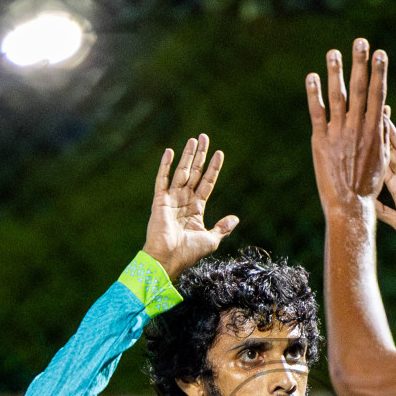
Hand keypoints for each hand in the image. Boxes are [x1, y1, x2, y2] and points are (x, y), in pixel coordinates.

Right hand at [142, 135, 238, 282]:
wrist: (168, 259)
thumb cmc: (188, 253)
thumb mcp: (211, 240)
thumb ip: (222, 228)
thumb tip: (235, 219)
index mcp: (196, 209)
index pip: (206, 183)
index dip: (213, 168)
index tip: (219, 153)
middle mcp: (184, 201)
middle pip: (194, 173)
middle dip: (200, 155)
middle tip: (204, 137)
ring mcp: (171, 200)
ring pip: (181, 172)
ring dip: (187, 156)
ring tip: (193, 139)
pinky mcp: (160, 201)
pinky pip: (162, 180)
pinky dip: (165, 166)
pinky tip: (169, 152)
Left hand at [307, 38, 389, 220]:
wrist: (350, 205)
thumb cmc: (367, 185)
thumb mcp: (380, 158)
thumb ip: (382, 132)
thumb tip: (384, 109)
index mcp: (373, 131)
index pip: (377, 95)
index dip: (379, 73)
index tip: (381, 53)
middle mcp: (357, 128)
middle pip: (359, 90)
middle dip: (361, 64)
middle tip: (360, 41)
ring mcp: (338, 133)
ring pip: (337, 97)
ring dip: (335, 73)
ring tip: (333, 52)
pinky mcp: (320, 141)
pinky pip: (316, 113)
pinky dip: (313, 94)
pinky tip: (311, 76)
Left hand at [376, 118, 395, 269]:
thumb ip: (384, 212)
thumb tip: (364, 204)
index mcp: (393, 187)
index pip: (377, 164)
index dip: (368, 150)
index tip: (357, 136)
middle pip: (388, 151)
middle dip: (379, 134)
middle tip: (369, 115)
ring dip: (394, 133)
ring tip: (386, 116)